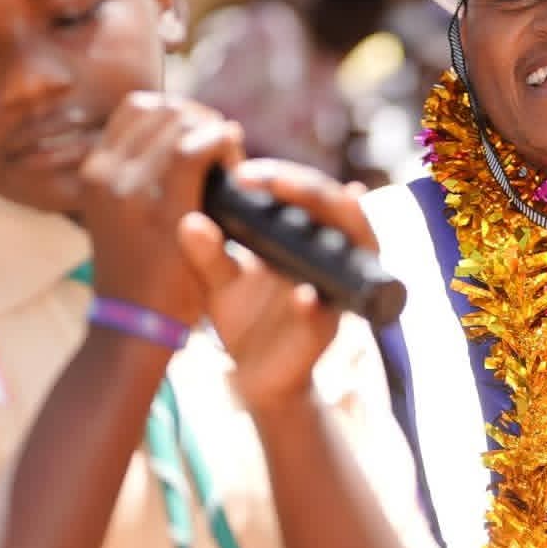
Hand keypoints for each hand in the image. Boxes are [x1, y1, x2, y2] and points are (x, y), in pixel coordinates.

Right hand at [78, 92, 240, 324]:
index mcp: (93, 170)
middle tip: (223, 147)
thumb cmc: (142, 274)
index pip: (137, 108)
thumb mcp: (124, 214)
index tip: (202, 135)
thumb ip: (143, 175)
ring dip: (213, 131)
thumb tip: (185, 135)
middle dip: (199, 118)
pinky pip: (195, 150)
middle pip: (160, 108)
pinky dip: (222, 143)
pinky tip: (235, 155)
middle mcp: (104, 172)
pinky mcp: (162, 208)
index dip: (176, 111)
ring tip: (231, 160)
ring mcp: (129, 187)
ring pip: (179, 122)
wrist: (134, 325)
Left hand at [177, 158, 375, 414]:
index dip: (280, 176)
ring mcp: (336, 290)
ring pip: (357, 249)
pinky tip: (303, 295)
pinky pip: (327, 314)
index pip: (306, 190)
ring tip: (311, 212)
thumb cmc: (243, 313)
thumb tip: (189, 220)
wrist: (254, 373)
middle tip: (273, 181)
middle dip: (310, 190)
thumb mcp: (218, 278)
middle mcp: (331, 255)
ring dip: (340, 226)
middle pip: (338, 207)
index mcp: (306, 234)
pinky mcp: (329, 329)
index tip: (243, 174)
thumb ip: (206, 250)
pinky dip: (315, 305)